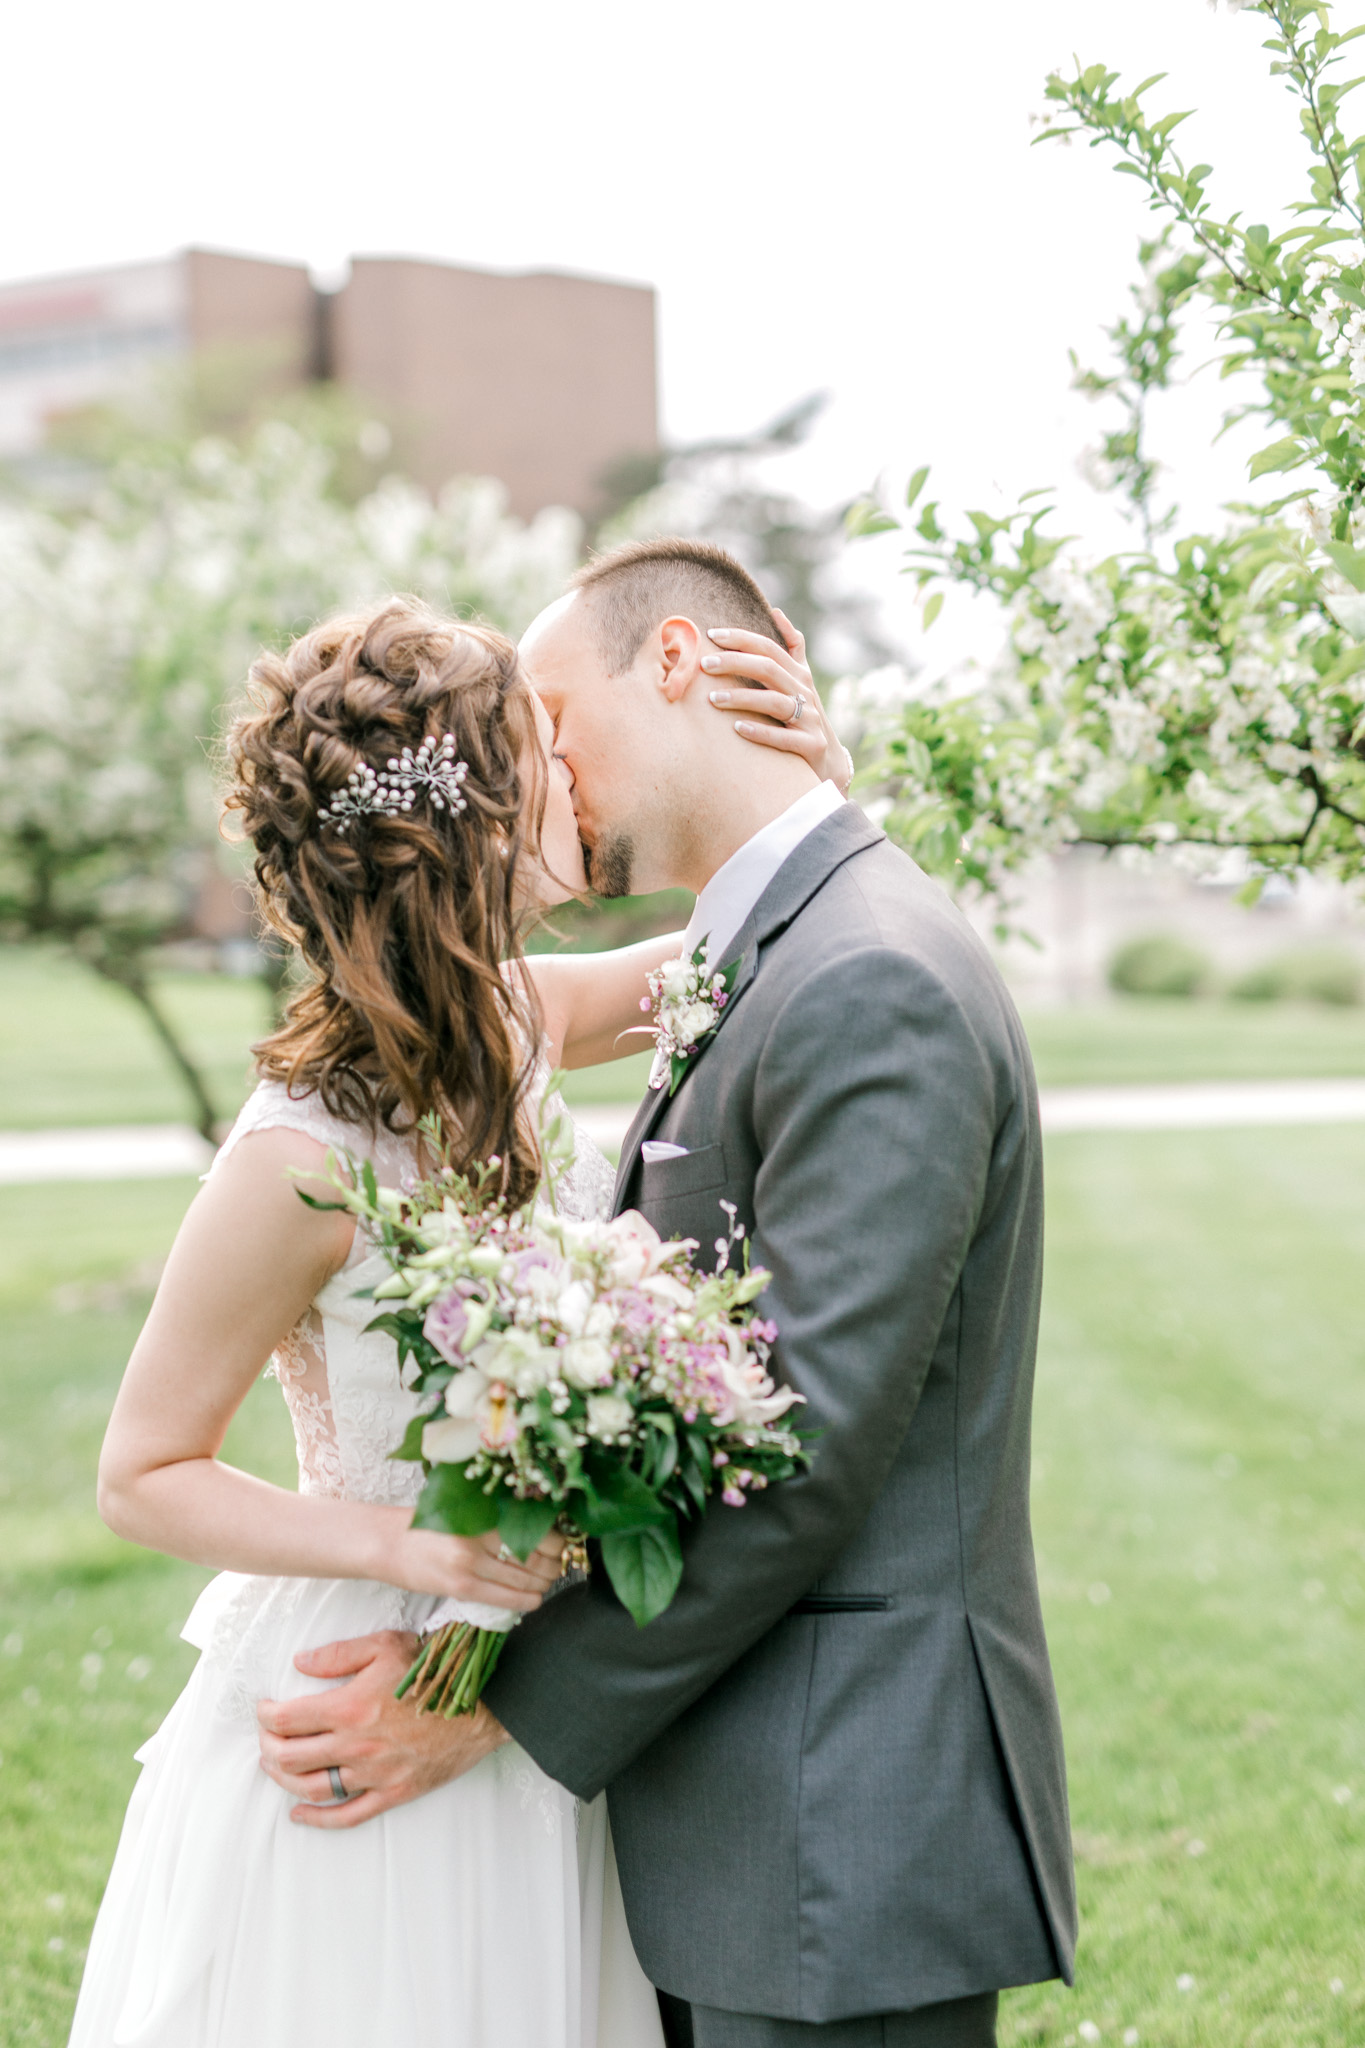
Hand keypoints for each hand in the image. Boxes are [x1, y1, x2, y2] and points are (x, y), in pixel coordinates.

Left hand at [257, 1629, 508, 1829]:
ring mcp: (374, 1773)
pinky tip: (300, 1816)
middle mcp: (356, 1745)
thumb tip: (299, 1662)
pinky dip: (318, 1820)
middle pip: (290, 1757)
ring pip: (311, 1788)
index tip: (264, 1709)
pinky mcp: (393, 1793)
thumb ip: (338, 1654)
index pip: (287, 1719)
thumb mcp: (386, 1645)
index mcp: (350, 1706)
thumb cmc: (436, 1669)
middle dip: (268, 1747)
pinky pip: (348, 1815)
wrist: (484, 1703)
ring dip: (284, 1780)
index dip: (265, 1715)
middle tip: (266, 1736)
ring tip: (274, 1767)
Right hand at [382, 1522, 563, 1608]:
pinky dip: (527, 1600)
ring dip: (542, 1583)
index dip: (558, 1542)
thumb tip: (540, 1525)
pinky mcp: (461, 1587)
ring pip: (524, 1579)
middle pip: (535, 1557)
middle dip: (554, 1565)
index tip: (562, 1544)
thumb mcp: (466, 1510)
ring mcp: (470, 1564)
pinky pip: (506, 1598)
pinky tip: (534, 1599)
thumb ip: (498, 1517)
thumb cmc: (429, 1523)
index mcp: (483, 1514)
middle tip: (558, 1565)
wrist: (388, 1542)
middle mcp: (479, 1538)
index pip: (536, 1531)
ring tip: (545, 1581)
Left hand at [702, 606, 853, 794]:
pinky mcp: (810, 746)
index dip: (742, 639)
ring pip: (774, 702)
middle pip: (769, 669)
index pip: (769, 648)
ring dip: (742, 698)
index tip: (711, 635)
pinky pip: (783, 738)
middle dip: (735, 663)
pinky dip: (760, 732)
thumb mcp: (801, 680)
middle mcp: (805, 693)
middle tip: (705, 664)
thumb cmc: (804, 716)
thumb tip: (776, 611)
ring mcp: (810, 720)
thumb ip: (791, 647)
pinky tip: (736, 728)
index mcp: (799, 675)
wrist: (830, 762)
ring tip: (712, 699)